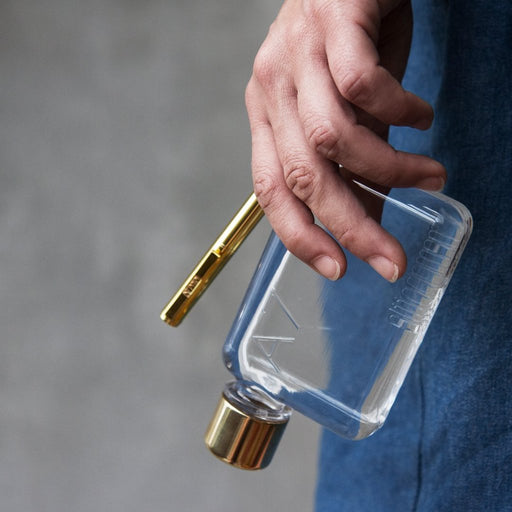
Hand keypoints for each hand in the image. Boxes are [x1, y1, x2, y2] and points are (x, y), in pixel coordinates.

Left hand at [245, 0, 445, 281]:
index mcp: (267, 116)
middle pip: (304, 174)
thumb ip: (349, 167)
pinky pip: (364, 84)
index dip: (300, 235)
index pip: (270, 190)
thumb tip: (366, 221)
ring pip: (332, 136)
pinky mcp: (333, 20)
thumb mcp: (343, 115)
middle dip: (350, 226)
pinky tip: (421, 115)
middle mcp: (272, 88)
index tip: (337, 269)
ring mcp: (297, 53)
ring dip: (387, 170)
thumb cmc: (347, 49)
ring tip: (429, 176)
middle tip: (391, 258)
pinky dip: (400, 110)